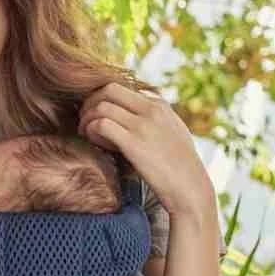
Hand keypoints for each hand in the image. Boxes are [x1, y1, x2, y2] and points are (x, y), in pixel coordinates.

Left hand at [78, 84, 213, 223]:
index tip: (98, 117)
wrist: (189, 187)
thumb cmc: (179, 167)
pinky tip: (94, 142)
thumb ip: (155, 120)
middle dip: (90, 103)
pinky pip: (102, 124)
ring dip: (87, 119)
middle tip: (85, 121)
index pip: (122, 88)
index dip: (103, 100)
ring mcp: (143, 125)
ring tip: (86, 134)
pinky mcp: (134, 143)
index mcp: (160, 105)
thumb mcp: (172, 133)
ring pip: (101, 106)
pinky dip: (91, 130)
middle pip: (108, 90)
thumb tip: (132, 117)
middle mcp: (151, 110)